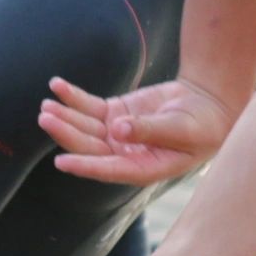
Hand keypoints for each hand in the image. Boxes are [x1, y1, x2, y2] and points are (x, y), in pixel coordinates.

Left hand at [38, 74, 230, 185]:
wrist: (209, 106)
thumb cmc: (203, 125)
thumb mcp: (181, 128)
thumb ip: (150, 130)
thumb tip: (117, 130)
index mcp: (142, 168)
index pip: (109, 169)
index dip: (85, 166)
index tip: (61, 162)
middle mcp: (124, 154)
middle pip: (89, 146)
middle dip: (67, 133)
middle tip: (47, 117)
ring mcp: (116, 134)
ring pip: (84, 127)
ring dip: (65, 115)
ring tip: (47, 104)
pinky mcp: (114, 114)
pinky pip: (88, 107)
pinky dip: (73, 97)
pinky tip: (57, 85)